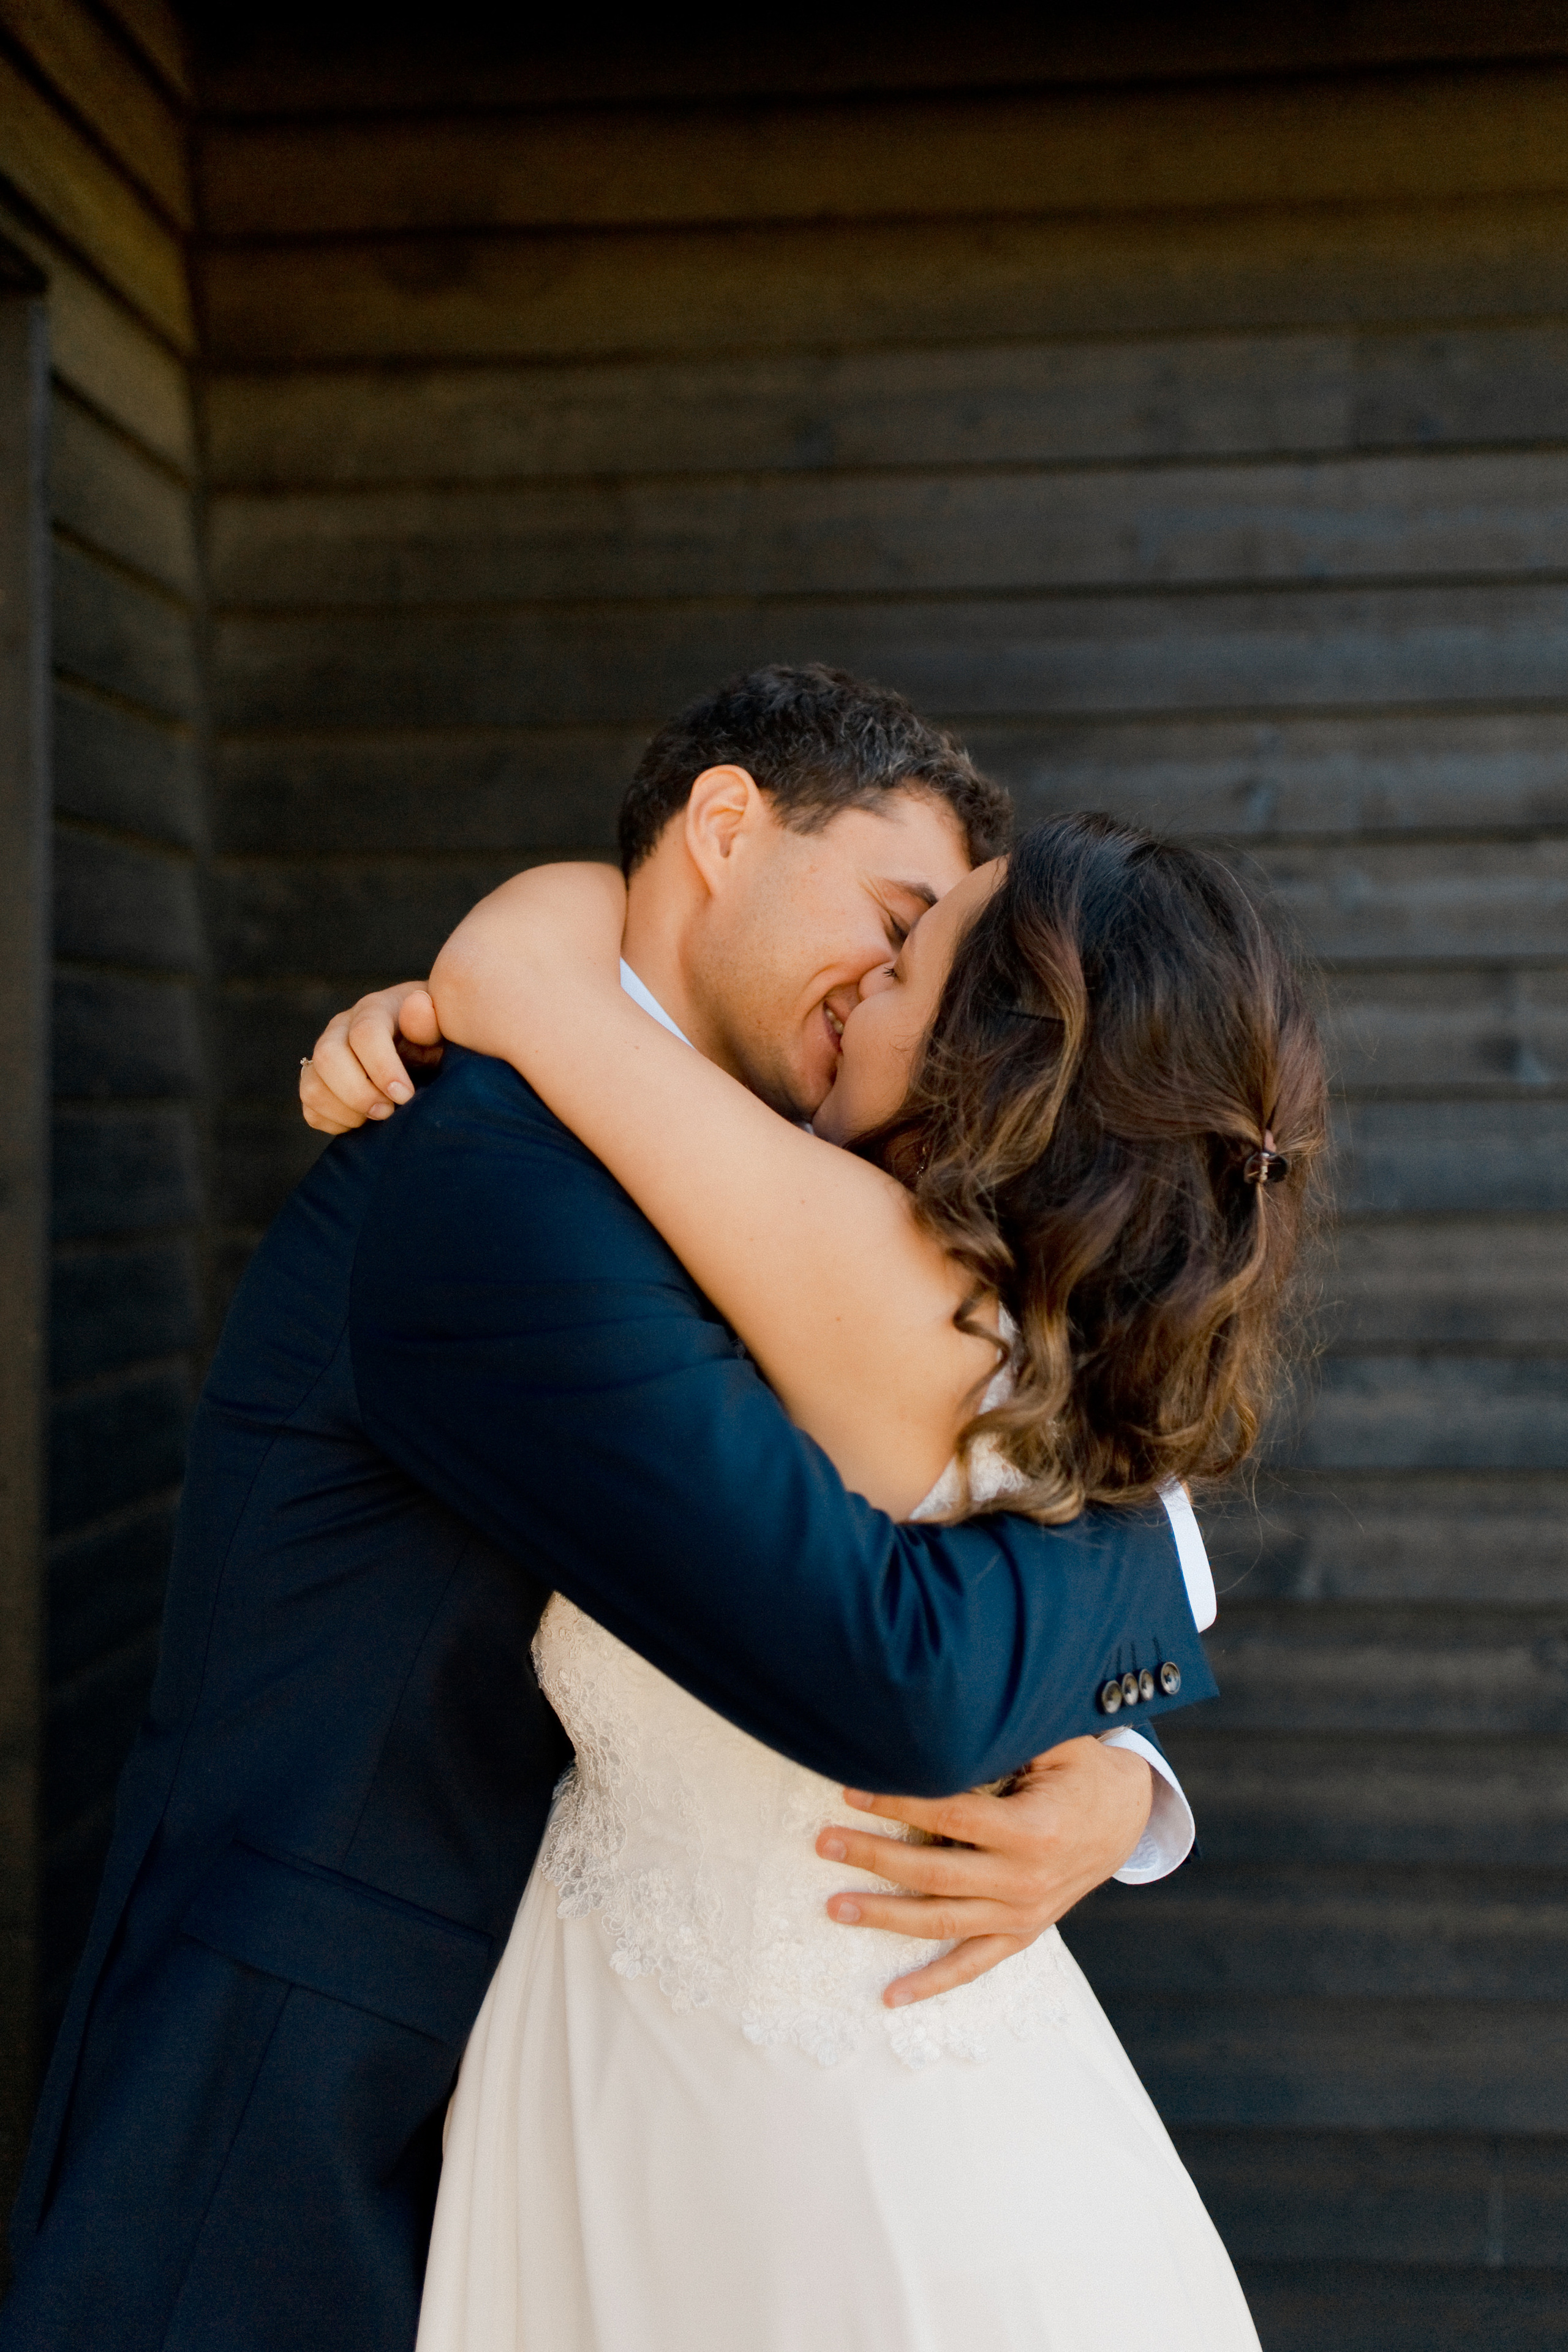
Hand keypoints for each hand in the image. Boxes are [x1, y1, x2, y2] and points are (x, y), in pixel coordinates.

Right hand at [300, 984, 443, 1133]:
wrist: (428, 1050)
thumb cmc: (440, 1039)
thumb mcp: (444, 1027)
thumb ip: (431, 1021)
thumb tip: (418, 1005)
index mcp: (375, 1009)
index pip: (364, 1033)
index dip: (382, 1069)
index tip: (405, 1095)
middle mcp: (342, 1028)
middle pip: (327, 1057)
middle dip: (358, 1093)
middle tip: (389, 1112)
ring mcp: (325, 1055)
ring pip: (312, 1086)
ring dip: (346, 1111)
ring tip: (379, 1116)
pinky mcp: (318, 1082)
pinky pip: (310, 1108)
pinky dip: (335, 1122)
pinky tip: (364, 1121)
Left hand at [814, 1737, 1152, 2007]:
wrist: (1126, 1816)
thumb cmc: (1080, 1769)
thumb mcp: (1055, 1741)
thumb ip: (1005, 1737)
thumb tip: (942, 1718)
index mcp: (1032, 1829)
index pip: (949, 1818)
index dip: (898, 1804)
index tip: (851, 1790)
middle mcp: (1025, 1880)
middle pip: (933, 1873)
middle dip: (873, 1858)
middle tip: (825, 1843)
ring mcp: (1022, 1915)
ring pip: (941, 1922)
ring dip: (884, 1916)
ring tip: (834, 1906)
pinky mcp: (1021, 1934)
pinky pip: (971, 1966)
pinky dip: (930, 1983)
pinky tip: (889, 1996)